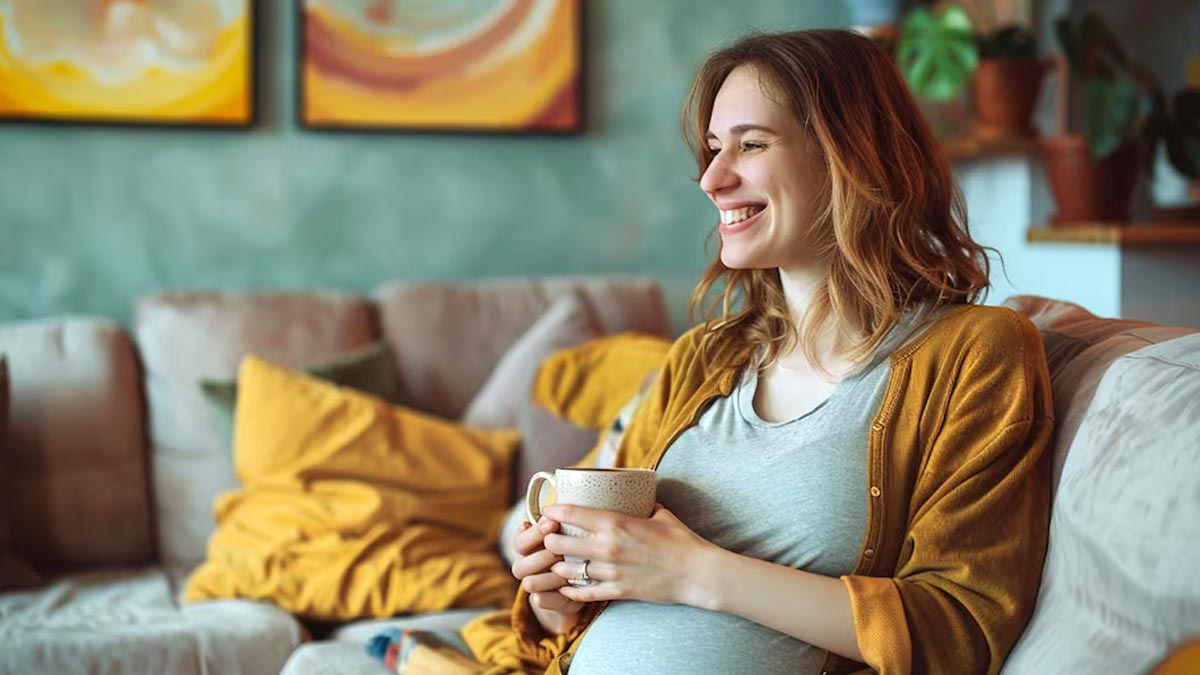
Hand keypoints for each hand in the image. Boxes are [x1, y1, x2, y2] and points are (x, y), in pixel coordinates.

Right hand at [510, 517, 585, 633]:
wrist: (585, 575)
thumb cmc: (576, 544)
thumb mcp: (569, 530)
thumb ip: (557, 522)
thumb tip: (548, 511)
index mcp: (528, 547)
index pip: (520, 542)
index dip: (535, 533)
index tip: (553, 523)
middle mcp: (527, 567)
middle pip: (519, 566)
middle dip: (542, 557)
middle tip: (561, 551)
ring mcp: (535, 586)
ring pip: (528, 584)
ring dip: (548, 576)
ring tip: (568, 570)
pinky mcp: (546, 601)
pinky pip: (541, 601)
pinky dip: (555, 595)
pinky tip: (570, 586)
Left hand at [542, 503, 719, 607]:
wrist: (696, 573)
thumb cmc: (681, 540)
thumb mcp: (660, 514)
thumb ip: (643, 506)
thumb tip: (639, 496)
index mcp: (615, 523)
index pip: (570, 514)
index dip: (553, 511)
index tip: (548, 511)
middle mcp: (607, 548)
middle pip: (558, 544)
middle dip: (549, 541)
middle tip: (550, 539)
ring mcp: (610, 572)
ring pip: (566, 571)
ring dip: (558, 566)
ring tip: (557, 563)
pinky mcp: (617, 592)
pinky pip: (583, 593)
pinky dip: (571, 591)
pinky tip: (566, 587)